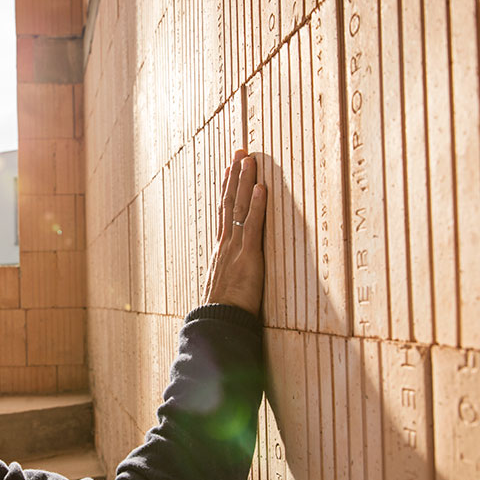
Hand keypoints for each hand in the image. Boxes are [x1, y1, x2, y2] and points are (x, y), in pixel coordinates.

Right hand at [203, 149, 266, 316]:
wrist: (219, 328)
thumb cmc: (224, 313)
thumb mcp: (227, 289)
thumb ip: (232, 276)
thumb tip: (236, 274)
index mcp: (222, 251)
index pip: (225, 213)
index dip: (228, 189)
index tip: (230, 169)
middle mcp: (226, 245)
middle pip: (230, 203)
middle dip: (235, 176)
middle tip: (240, 151)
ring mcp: (235, 250)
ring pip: (239, 209)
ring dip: (245, 181)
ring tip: (249, 159)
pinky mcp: (248, 259)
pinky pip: (253, 227)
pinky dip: (257, 205)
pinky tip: (261, 187)